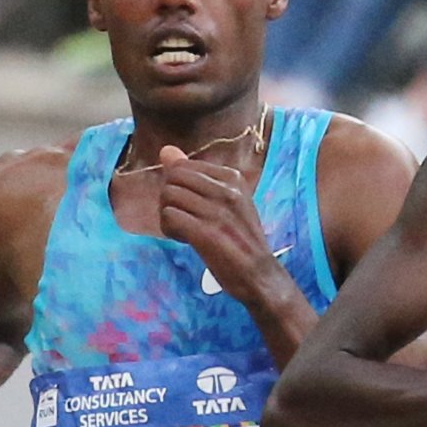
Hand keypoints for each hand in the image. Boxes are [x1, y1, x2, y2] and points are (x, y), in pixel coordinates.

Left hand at [158, 146, 284, 301]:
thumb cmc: (241, 240)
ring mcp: (218, 211)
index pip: (183, 166)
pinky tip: (184, 239)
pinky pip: (170, 216)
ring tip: (185, 231)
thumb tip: (166, 151)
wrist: (260, 275)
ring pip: (169, 196)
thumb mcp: (225, 202)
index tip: (194, 207)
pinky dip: (170, 229)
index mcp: (233, 178)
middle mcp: (227, 190)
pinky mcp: (207, 233)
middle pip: (173, 178)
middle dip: (170, 199)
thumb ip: (195, 176)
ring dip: (168, 215)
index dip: (179, 187)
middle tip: (184, 219)